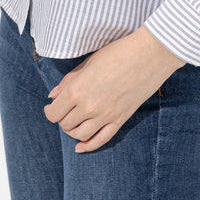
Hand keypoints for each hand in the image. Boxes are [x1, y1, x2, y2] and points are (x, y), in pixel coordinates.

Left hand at [43, 27, 185, 152]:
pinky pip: (100, 140)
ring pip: (80, 135)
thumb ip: (69, 80)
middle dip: (62, 118)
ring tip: (74, 121)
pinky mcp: (120, 120)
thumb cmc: (118, 52)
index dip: (50, 111)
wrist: (149, 55)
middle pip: (66, 124)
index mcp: (78, 89)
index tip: (51, 106)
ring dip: (73, 131)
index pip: (54, 113)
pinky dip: (88, 146)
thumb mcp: (89, 62)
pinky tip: (80, 147)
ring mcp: (105, 116)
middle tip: (65, 110)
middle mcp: (89, 106)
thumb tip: (53, 95)